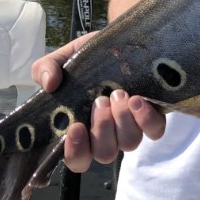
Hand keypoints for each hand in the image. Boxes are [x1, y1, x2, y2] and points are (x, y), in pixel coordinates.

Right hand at [31, 32, 165, 171]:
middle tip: (100, 100)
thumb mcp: (64, 59)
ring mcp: (131, 127)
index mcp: (82, 129)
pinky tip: (138, 100)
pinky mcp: (152, 116)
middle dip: (102, 128)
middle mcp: (108, 134)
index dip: (76, 151)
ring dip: (122, 120)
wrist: (120, 40)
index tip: (75, 127)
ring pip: (129, 143)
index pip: (77, 159)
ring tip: (119, 94)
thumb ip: (46, 68)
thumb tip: (49, 84)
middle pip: (105, 154)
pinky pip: (154, 131)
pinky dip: (146, 119)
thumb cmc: (89, 58)